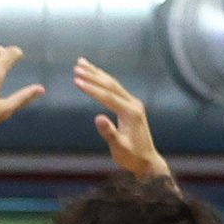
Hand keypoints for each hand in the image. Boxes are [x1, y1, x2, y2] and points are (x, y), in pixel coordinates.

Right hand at [73, 59, 167, 176]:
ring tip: (81, 63)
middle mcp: (134, 104)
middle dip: (92, 76)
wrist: (147, 161)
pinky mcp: (131, 105)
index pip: (108, 97)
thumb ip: (109, 133)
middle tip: (76, 68)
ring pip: (112, 84)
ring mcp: (133, 103)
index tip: (76, 81)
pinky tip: (94, 74)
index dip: (91, 89)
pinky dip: (103, 80)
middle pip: (110, 86)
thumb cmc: (131, 157)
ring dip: (96, 73)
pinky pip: (114, 88)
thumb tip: (97, 117)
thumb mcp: (119, 148)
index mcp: (131, 113)